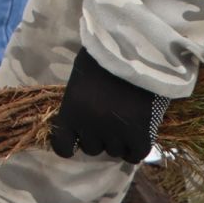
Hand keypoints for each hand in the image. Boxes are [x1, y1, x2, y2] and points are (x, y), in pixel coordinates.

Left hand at [49, 47, 169, 163]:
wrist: (134, 47)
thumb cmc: (103, 56)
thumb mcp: (80, 79)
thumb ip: (78, 103)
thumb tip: (80, 122)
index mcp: (71, 111)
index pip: (62, 146)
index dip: (69, 145)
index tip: (77, 140)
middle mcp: (90, 126)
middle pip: (92, 148)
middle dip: (98, 138)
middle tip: (108, 120)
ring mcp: (115, 131)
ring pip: (114, 151)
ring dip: (118, 141)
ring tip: (125, 122)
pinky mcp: (141, 133)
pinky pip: (136, 154)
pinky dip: (135, 149)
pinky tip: (137, 137)